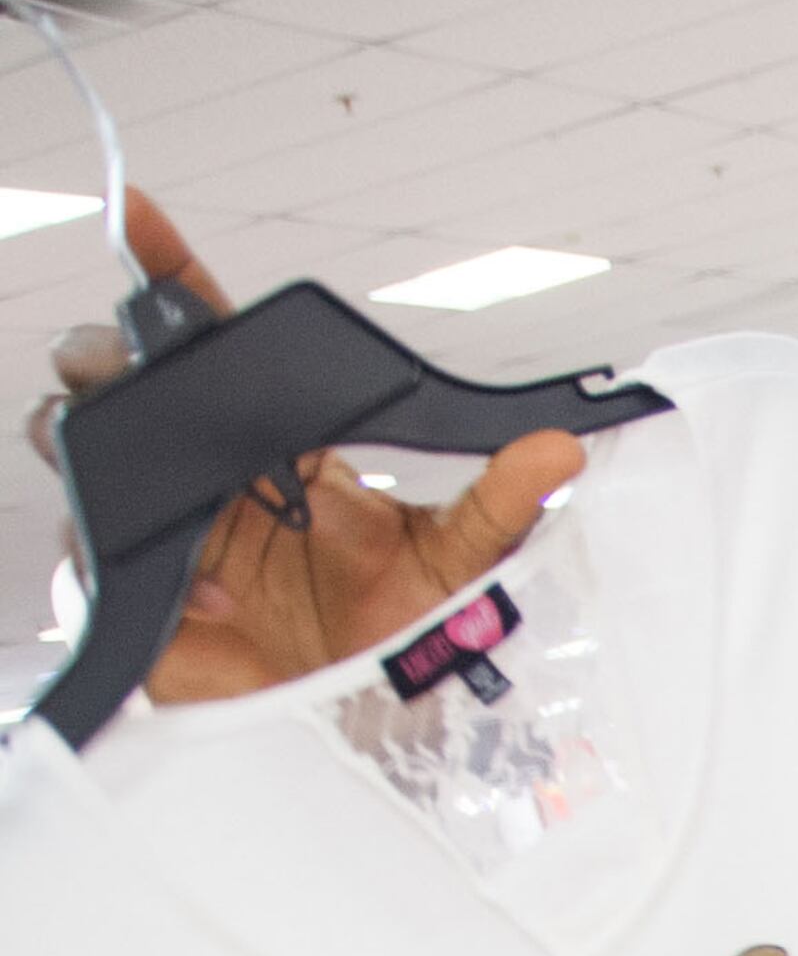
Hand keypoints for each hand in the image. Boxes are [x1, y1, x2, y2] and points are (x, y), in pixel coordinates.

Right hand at [27, 193, 582, 706]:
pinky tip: (215, 598)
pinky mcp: (142, 596)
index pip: (209, 338)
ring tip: (184, 499)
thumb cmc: (406, 642)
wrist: (373, 737)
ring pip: (79, 443)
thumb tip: (559, 451)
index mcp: (276, 445)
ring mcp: (167, 530)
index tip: (141, 219)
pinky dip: (142, 564)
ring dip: (98, 444)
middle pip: (120, 375)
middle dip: (111, 357)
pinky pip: (96, 555)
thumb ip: (501, 504)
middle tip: (135, 370)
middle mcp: (210, 476)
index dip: (167, 273)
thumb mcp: (460, 566)